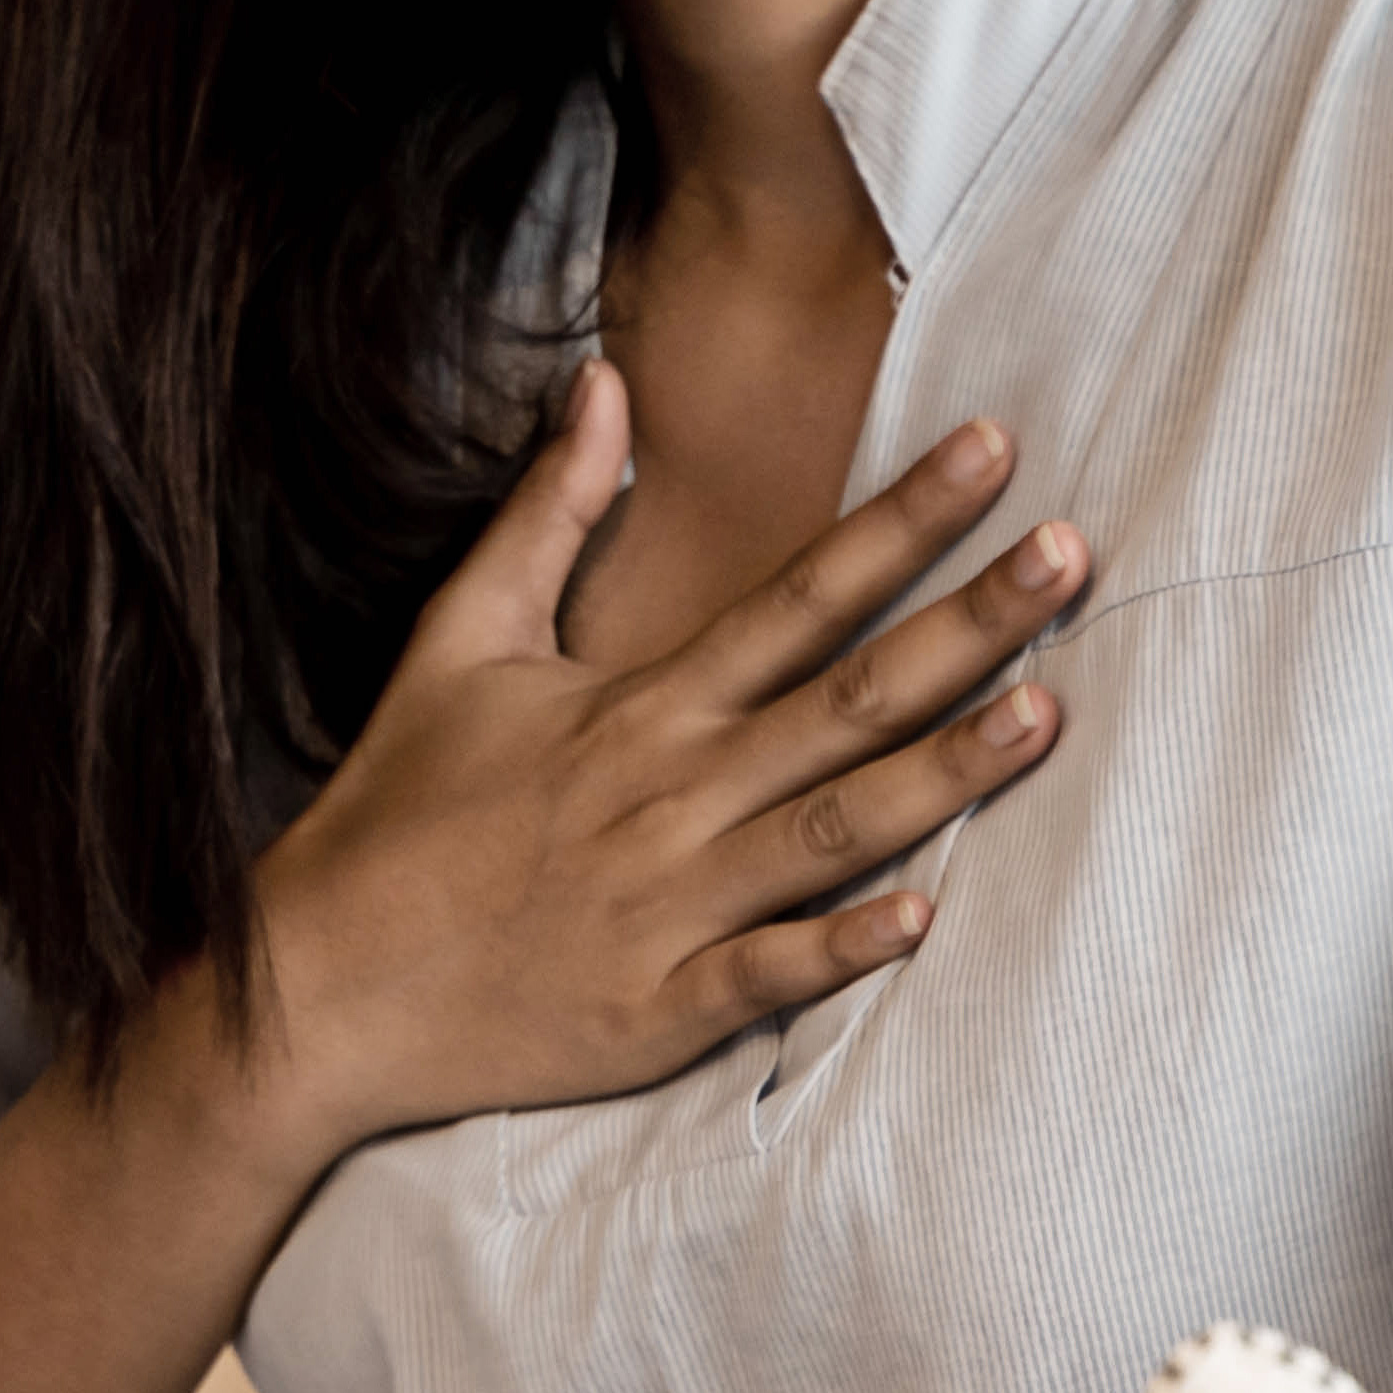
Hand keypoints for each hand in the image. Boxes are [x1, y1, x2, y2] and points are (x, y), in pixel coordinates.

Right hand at [231, 362, 1083, 1153]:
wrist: (319, 984)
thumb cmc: (398, 809)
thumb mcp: (460, 638)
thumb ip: (548, 512)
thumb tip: (600, 384)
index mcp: (638, 705)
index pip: (798, 592)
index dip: (902, 518)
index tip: (994, 451)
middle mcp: (670, 793)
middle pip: (850, 697)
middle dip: (969, 622)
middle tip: (1073, 554)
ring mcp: (669, 904)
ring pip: (835, 829)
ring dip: (947, 774)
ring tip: (1050, 714)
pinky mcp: (657, 1008)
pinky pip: (768, 975)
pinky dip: (843, 949)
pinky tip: (927, 921)